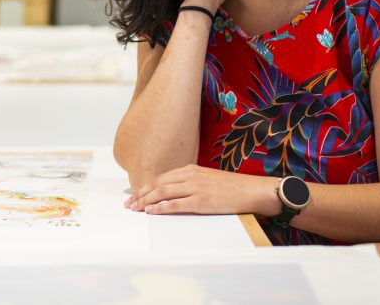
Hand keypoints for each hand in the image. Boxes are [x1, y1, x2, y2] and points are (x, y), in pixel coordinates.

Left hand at [124, 163, 280, 215]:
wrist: (250, 190)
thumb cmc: (230, 187)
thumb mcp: (207, 178)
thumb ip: (190, 182)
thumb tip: (173, 191)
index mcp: (190, 169)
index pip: (161, 178)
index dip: (145, 187)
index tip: (135, 195)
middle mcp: (190, 176)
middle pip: (158, 184)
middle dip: (140, 194)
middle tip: (129, 204)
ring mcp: (195, 188)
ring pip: (163, 193)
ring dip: (146, 201)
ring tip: (135, 208)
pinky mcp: (201, 201)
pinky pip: (176, 204)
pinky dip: (161, 207)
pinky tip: (152, 211)